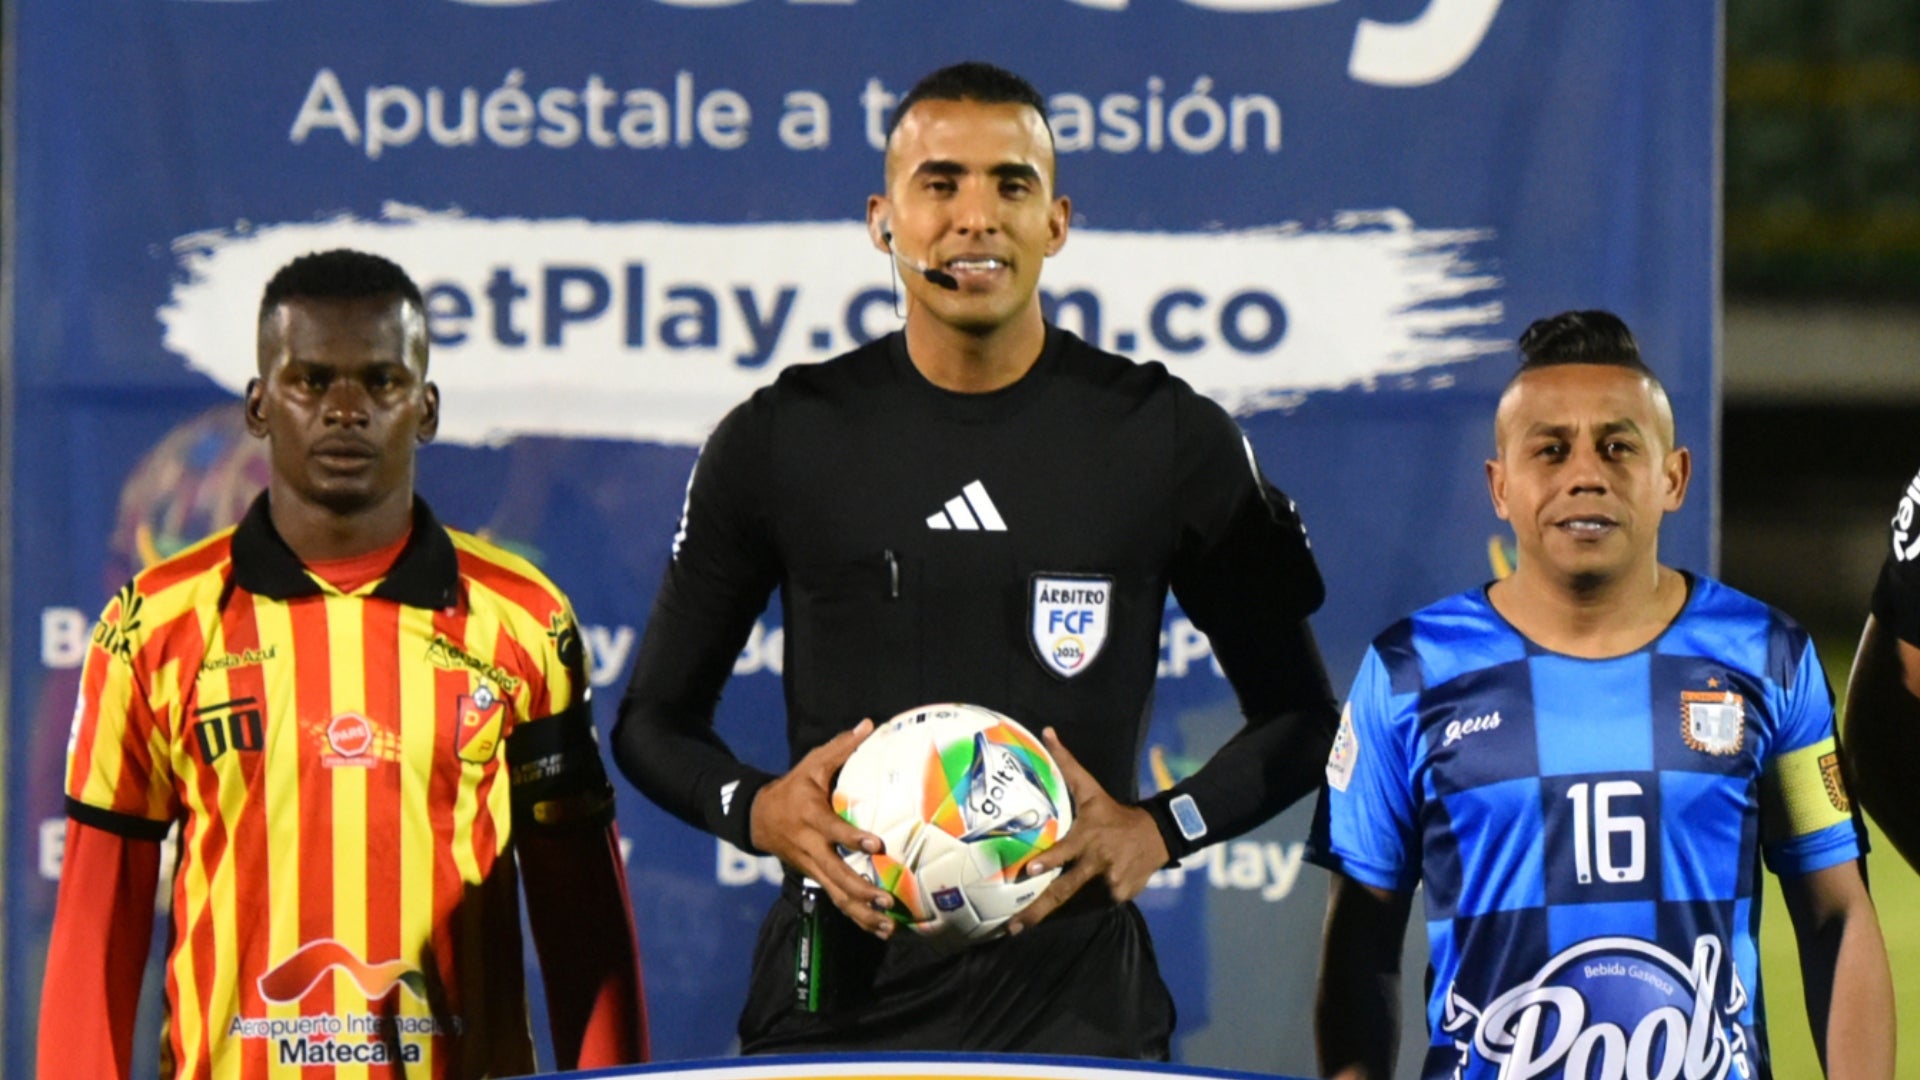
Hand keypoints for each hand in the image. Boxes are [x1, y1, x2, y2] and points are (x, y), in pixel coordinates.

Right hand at [748, 719, 895, 936]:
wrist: (759, 818)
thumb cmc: (794, 787)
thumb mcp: (812, 764)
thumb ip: (841, 747)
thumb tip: (870, 724)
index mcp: (812, 818)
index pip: (833, 831)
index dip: (853, 838)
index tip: (877, 844)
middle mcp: (811, 848)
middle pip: (835, 874)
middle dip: (860, 889)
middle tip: (886, 898)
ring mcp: (812, 867)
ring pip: (836, 895)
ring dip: (861, 914)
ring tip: (888, 926)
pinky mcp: (815, 877)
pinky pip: (837, 901)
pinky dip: (857, 918)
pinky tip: (879, 929)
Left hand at [1005, 727, 1169, 934]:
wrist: (1157, 834)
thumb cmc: (1113, 812)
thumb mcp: (1091, 788)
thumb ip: (1067, 763)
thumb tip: (1046, 730)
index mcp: (1087, 837)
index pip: (1065, 851)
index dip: (1049, 861)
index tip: (1030, 870)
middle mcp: (1097, 862)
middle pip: (1064, 890)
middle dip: (1037, 910)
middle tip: (1013, 928)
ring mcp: (1110, 883)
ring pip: (1080, 900)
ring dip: (1057, 912)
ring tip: (1025, 925)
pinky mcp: (1121, 896)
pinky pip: (1097, 902)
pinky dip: (1089, 901)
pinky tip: (1088, 894)